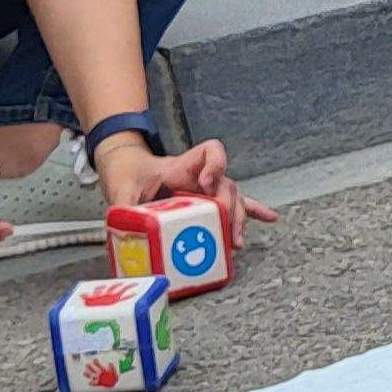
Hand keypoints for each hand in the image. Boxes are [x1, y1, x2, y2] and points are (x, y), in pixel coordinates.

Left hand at [96, 136, 283, 229]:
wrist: (127, 170)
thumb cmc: (128, 172)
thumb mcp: (122, 188)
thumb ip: (124, 206)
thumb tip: (124, 232)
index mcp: (183, 165)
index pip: (211, 151)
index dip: (215, 165)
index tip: (206, 183)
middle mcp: (200, 177)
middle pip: (227, 185)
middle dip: (230, 208)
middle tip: (225, 228)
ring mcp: (206, 191)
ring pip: (233, 201)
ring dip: (238, 220)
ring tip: (237, 239)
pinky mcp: (206, 205)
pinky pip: (233, 207)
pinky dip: (252, 212)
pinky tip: (269, 218)